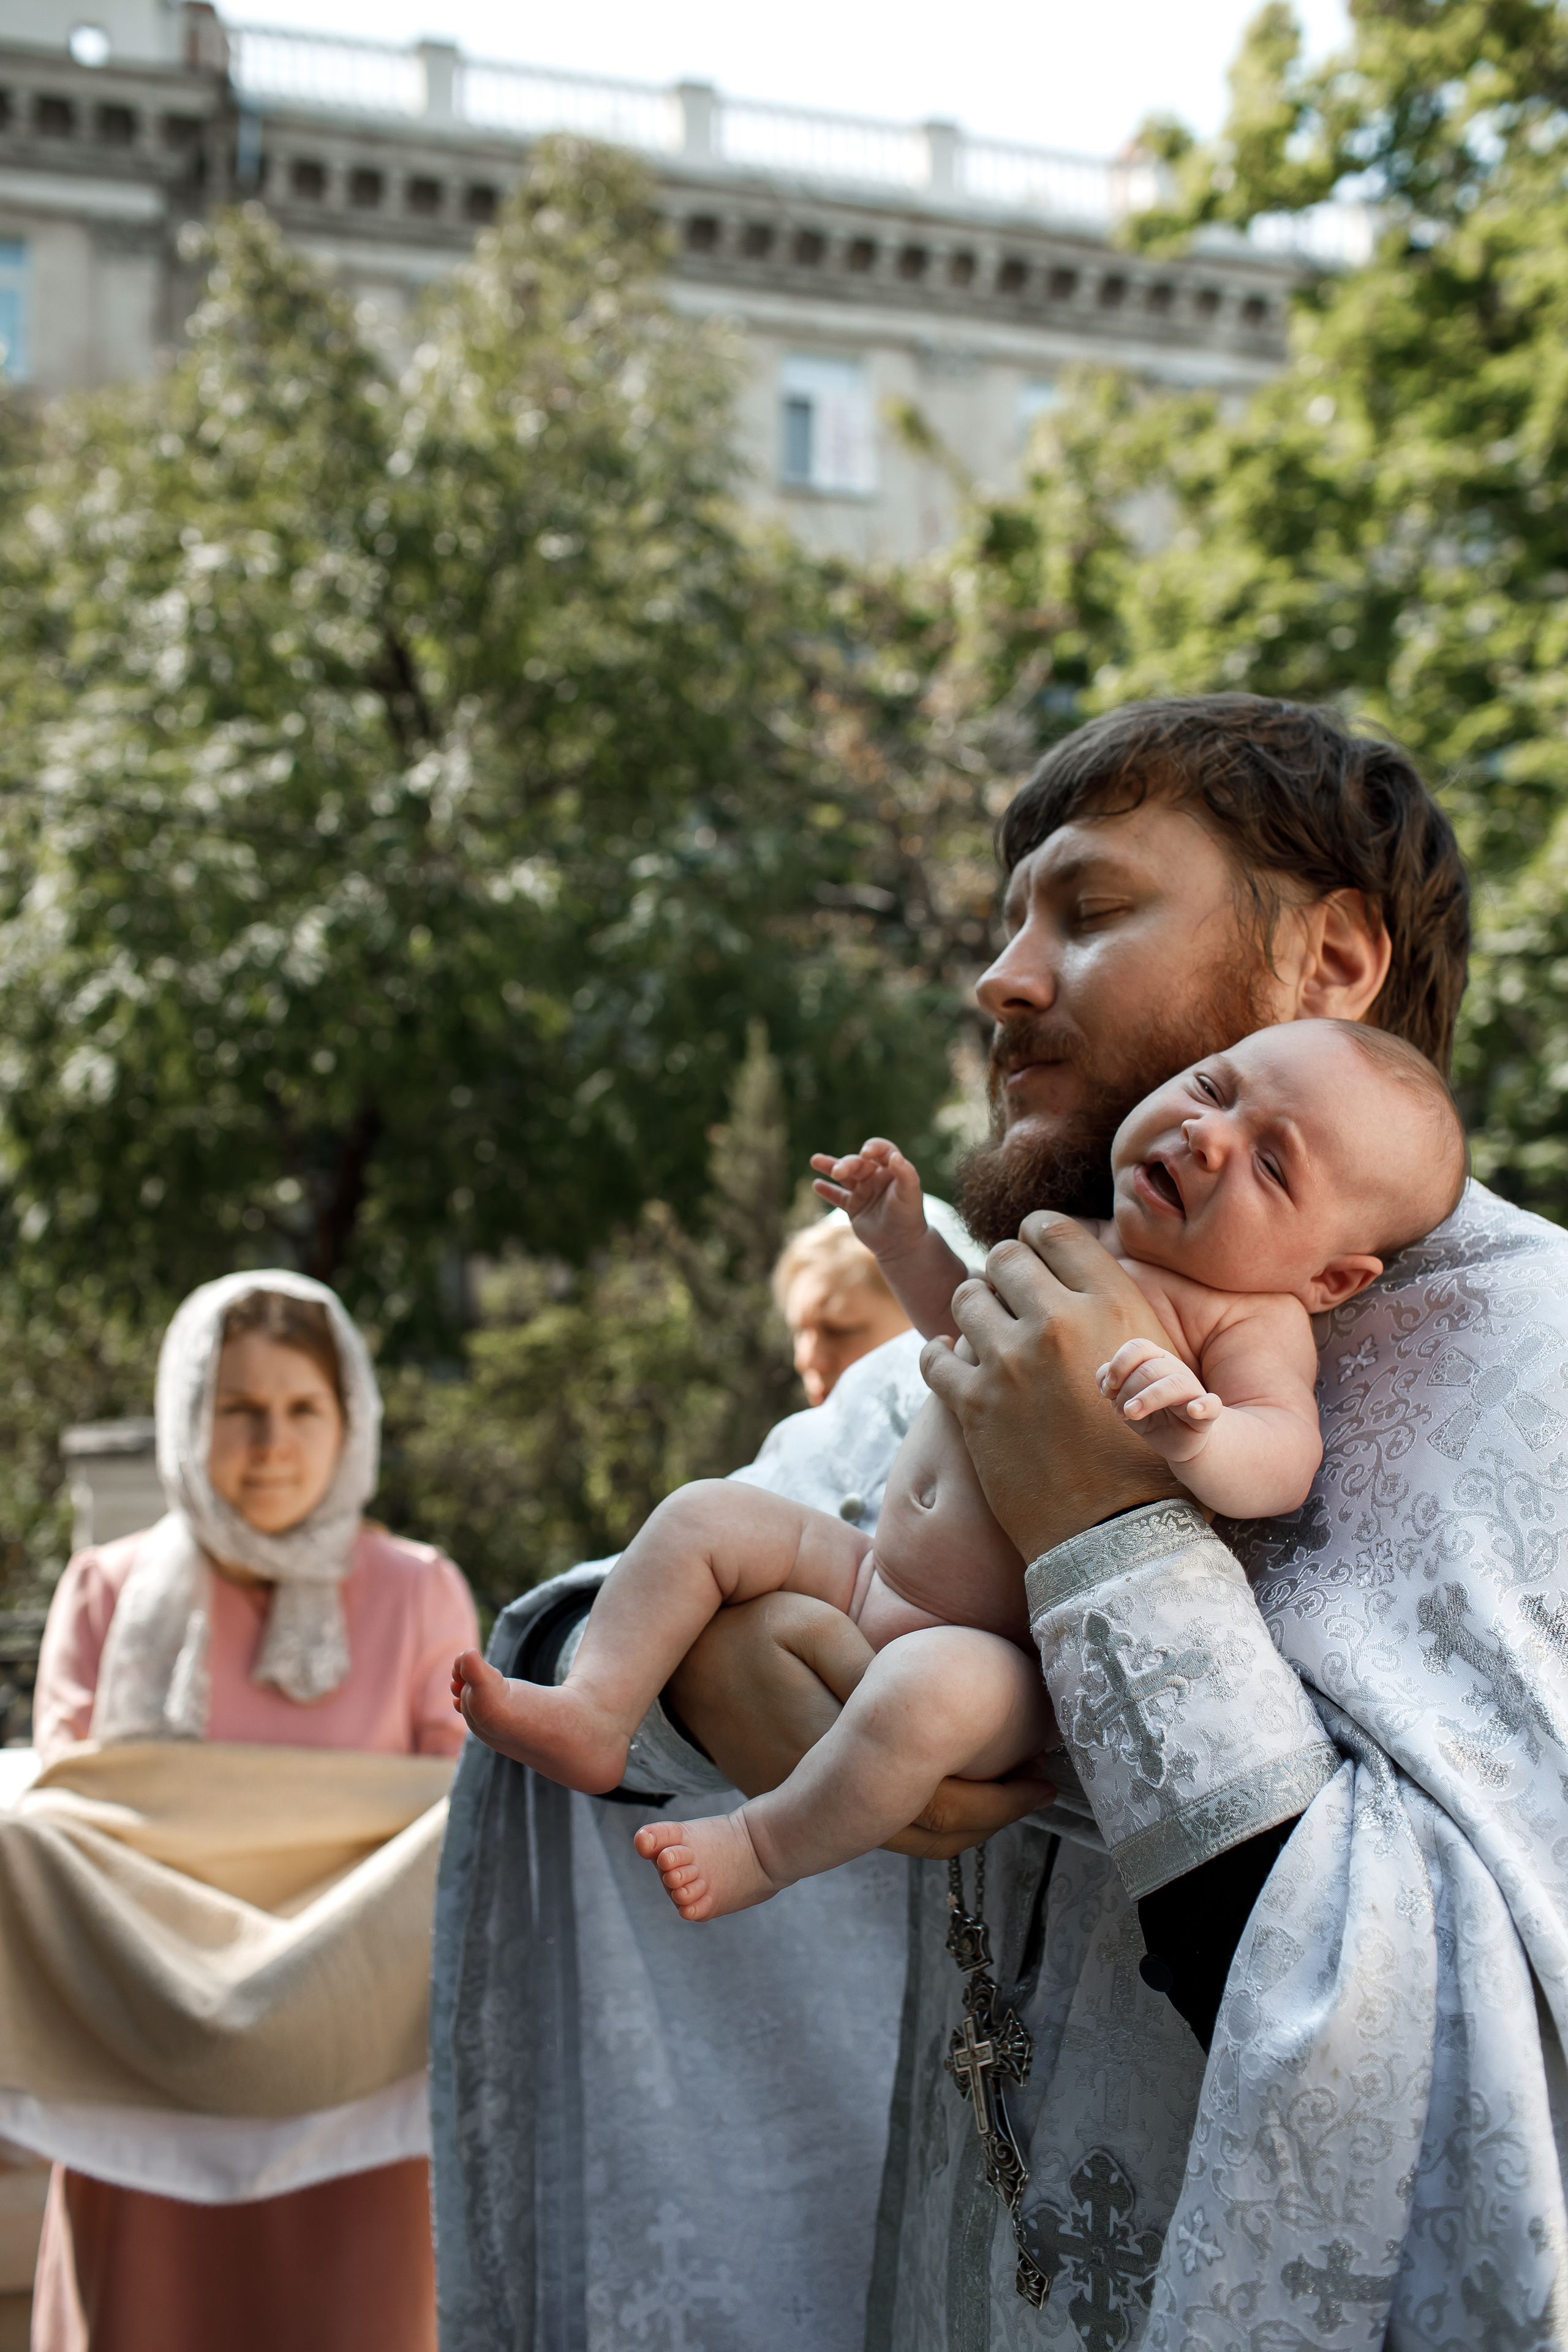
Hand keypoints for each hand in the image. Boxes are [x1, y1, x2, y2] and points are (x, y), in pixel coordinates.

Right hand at [664, 1594, 1053, 1850]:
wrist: (686, 1641)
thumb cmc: (751, 1618)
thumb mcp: (807, 1627)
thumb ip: (866, 1674)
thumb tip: (929, 1711)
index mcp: (823, 1750)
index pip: (924, 1794)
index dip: (989, 1789)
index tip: (1037, 1766)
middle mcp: (817, 1792)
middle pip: (924, 1828)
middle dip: (990, 1811)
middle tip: (1042, 1781)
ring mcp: (808, 1800)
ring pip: (904, 1834)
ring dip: (966, 1817)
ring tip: (1020, 1785)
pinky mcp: (806, 1795)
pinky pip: (881, 1819)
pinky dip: (931, 1806)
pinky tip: (967, 1781)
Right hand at [809, 1137, 925, 1263]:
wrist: (901, 1244)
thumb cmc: (908, 1216)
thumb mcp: (910, 1193)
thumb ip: (905, 1173)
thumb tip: (895, 1156)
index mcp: (891, 1171)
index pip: (882, 1151)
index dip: (874, 1147)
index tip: (865, 1153)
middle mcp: (876, 1178)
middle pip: (858, 1164)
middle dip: (846, 1165)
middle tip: (838, 1173)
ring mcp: (863, 1191)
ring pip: (844, 1176)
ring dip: (830, 1167)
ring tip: (815, 1160)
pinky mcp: (853, 1207)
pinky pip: (838, 1196)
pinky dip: (827, 1191)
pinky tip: (817, 1184)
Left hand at [920, 1211, 1184, 1560]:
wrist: (1119, 1530)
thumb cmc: (1153, 1450)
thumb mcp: (1158, 1364)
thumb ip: (1118, 1310)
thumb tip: (1080, 1272)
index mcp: (1111, 1303)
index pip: (1053, 1228)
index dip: (1039, 1236)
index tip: (1036, 1254)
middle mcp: (1057, 1322)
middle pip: (1004, 1256)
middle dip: (1005, 1272)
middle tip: (1011, 1297)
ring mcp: (1009, 1362)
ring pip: (966, 1296)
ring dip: (974, 1310)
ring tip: (987, 1330)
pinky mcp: (972, 1404)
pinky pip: (933, 1354)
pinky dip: (940, 1356)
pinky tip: (954, 1363)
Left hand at [1099, 1338, 1221, 1464]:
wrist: (1179, 1440)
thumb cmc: (1151, 1415)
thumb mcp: (1125, 1400)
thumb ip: (1111, 1385)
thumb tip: (1105, 1378)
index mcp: (1155, 1361)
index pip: (1138, 1347)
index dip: (1119, 1364)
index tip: (1108, 1389)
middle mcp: (1176, 1370)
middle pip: (1151, 1368)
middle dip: (1127, 1390)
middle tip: (1120, 1412)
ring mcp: (1193, 1391)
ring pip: (1174, 1384)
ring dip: (1148, 1398)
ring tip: (1131, 1414)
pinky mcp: (1207, 1414)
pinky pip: (1211, 1405)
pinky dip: (1203, 1406)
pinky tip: (1193, 1410)